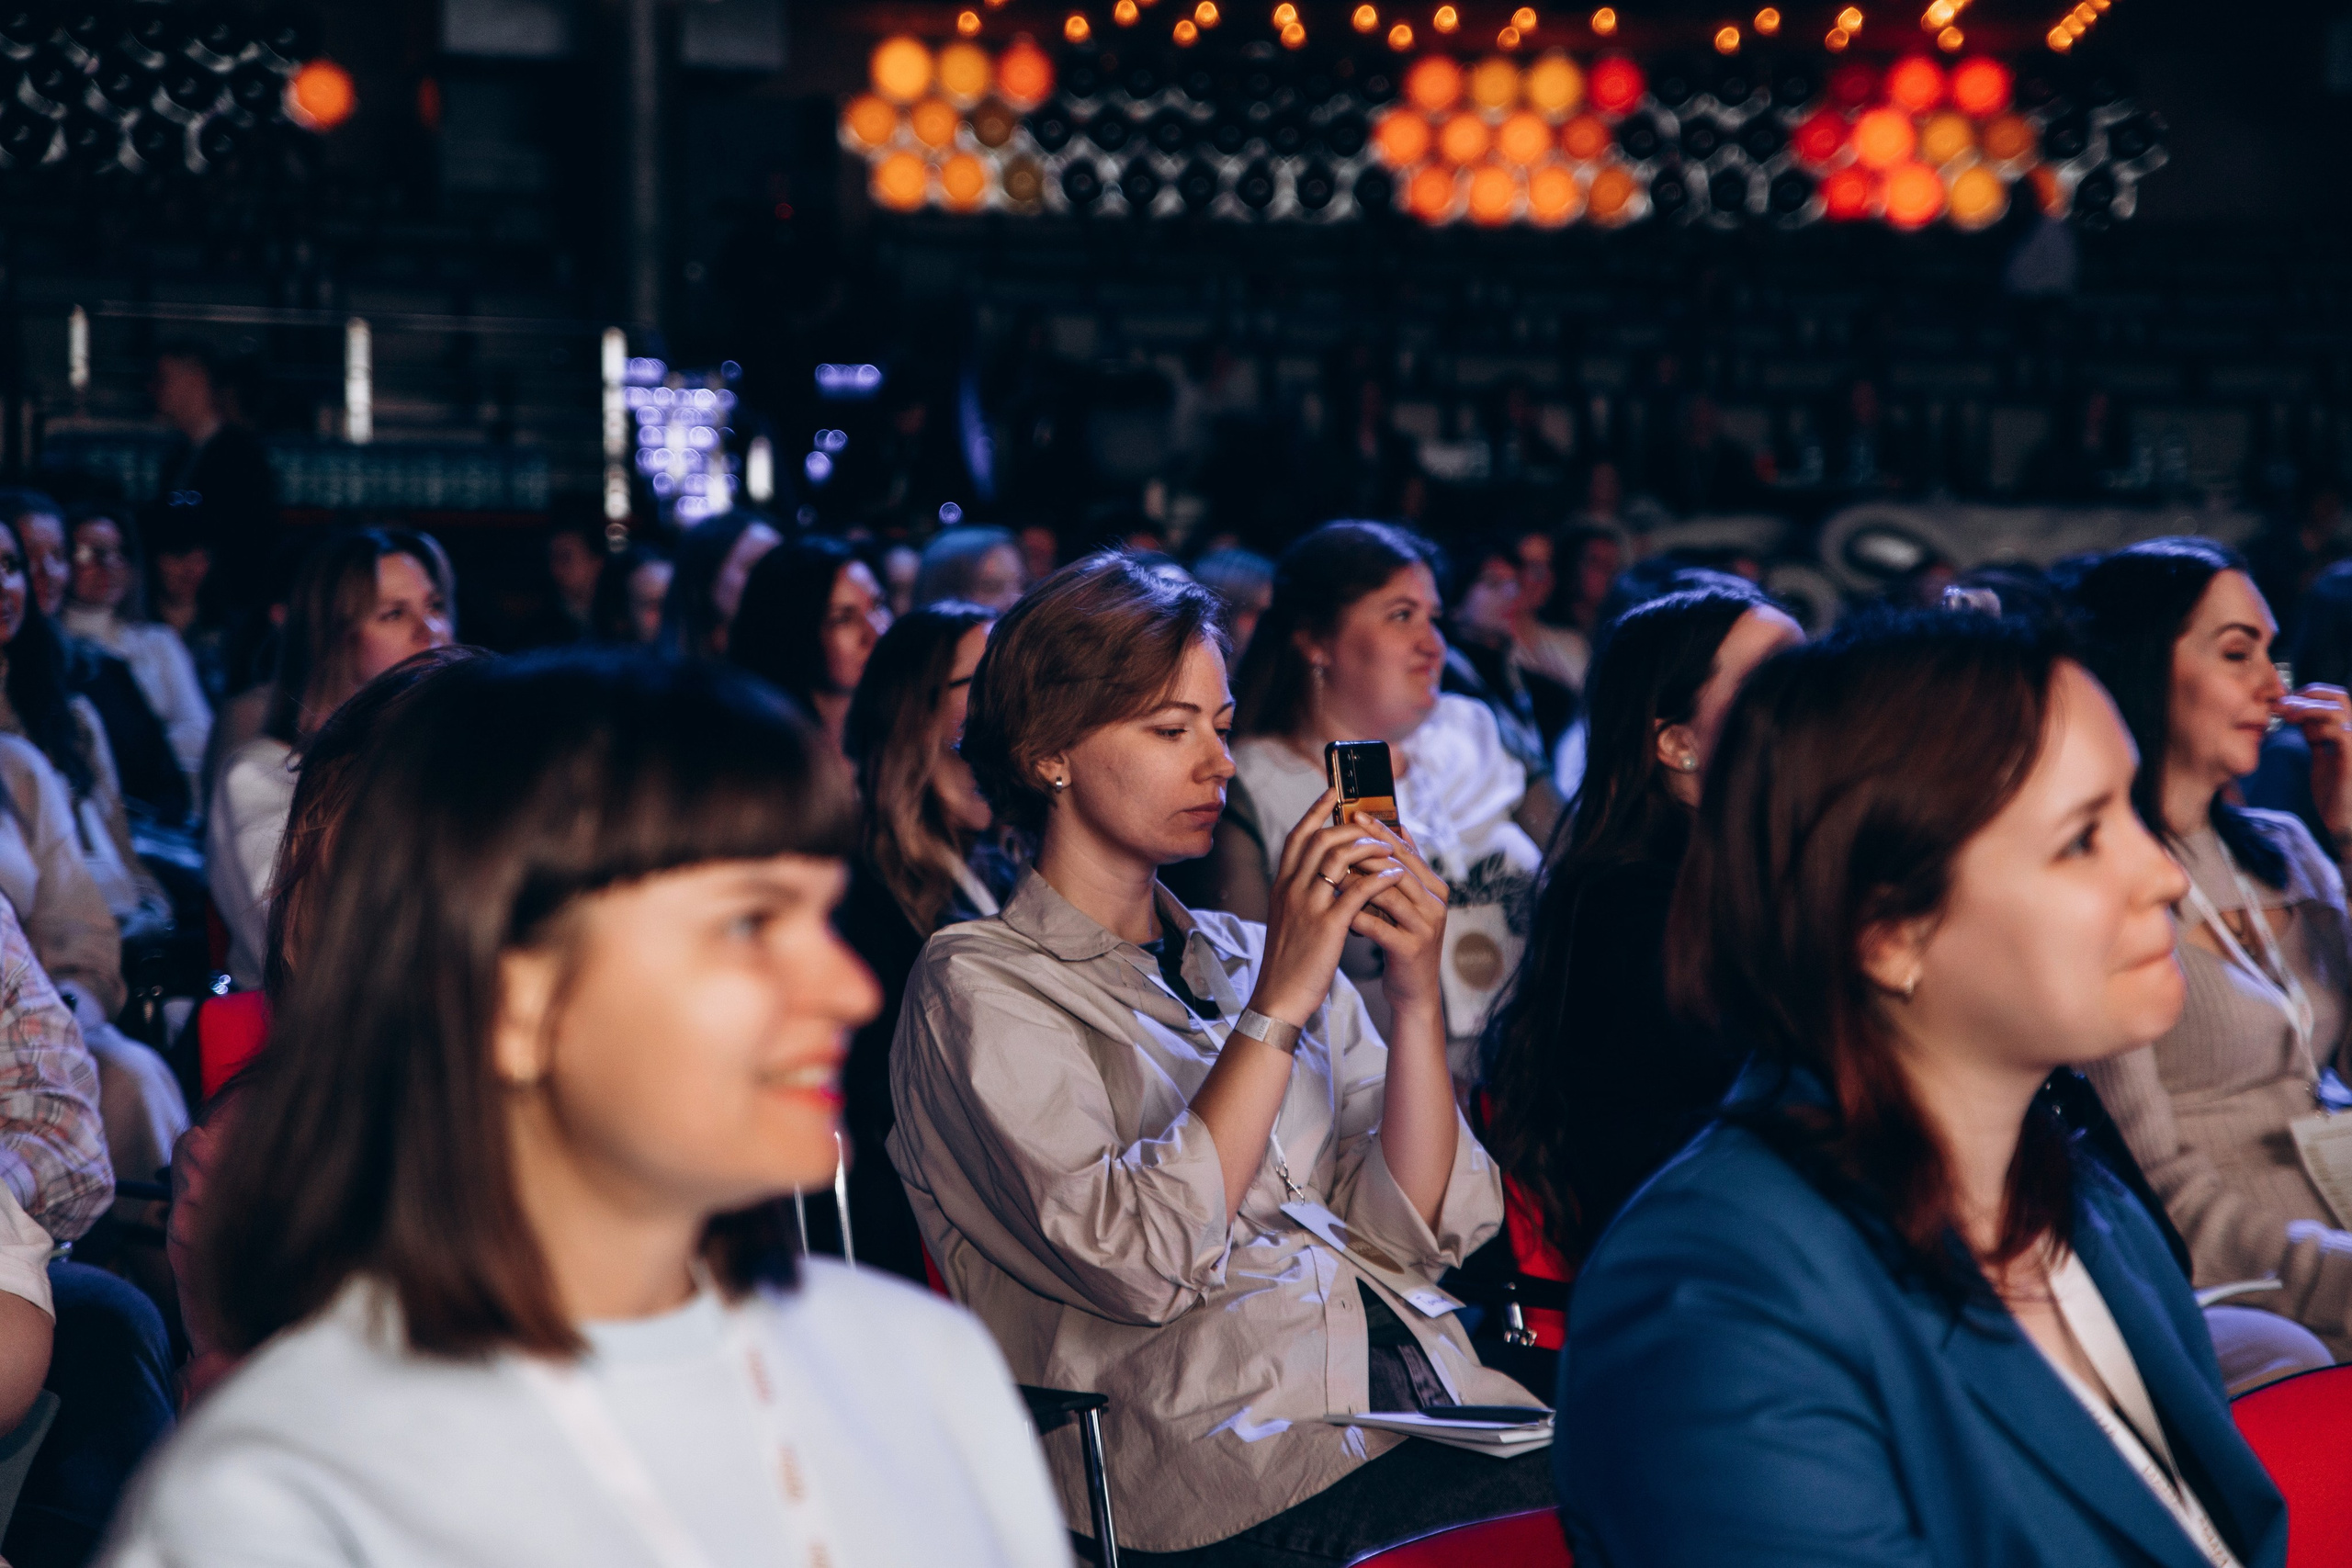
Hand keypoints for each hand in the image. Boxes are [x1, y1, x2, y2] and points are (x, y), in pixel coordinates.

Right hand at [1247, 787, 1412, 1026]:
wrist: (1278, 997)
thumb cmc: (1288, 961)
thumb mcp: (1287, 919)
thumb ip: (1299, 893)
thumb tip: (1319, 873)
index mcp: (1281, 885)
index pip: (1297, 836)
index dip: (1315, 810)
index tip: (1333, 792)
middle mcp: (1291, 889)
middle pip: (1321, 839)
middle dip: (1351, 827)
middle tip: (1374, 828)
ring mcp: (1308, 906)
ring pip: (1338, 859)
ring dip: (1368, 848)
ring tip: (1389, 850)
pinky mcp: (1327, 926)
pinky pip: (1357, 891)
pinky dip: (1378, 878)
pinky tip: (1394, 875)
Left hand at [1342, 812, 1449, 1015]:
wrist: (1413, 990)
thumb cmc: (1401, 940)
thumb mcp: (1402, 903)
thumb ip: (1397, 871)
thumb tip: (1389, 828)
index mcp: (1434, 887)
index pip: (1405, 850)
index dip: (1380, 830)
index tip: (1355, 813)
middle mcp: (1435, 903)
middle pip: (1398, 866)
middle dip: (1365, 849)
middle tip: (1337, 836)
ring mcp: (1425, 926)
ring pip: (1388, 893)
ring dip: (1357, 880)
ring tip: (1330, 869)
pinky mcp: (1410, 948)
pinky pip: (1379, 926)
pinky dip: (1355, 914)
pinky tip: (1334, 906)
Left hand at [2283, 684, 2351, 843]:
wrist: (2346, 824)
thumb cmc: (2336, 794)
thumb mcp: (2322, 759)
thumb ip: (2315, 737)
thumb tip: (2299, 715)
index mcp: (2350, 731)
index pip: (2335, 696)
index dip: (2311, 693)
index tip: (2285, 703)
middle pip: (2339, 695)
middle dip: (2307, 695)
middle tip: (2281, 706)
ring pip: (2337, 710)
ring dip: (2307, 709)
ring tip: (2287, 717)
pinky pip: (2340, 732)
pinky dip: (2318, 728)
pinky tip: (2304, 735)